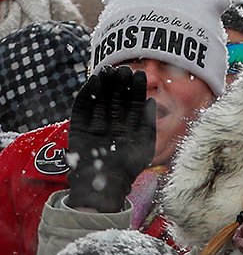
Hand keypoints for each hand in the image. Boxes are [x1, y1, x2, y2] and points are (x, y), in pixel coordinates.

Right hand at [66, 65, 155, 212]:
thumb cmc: (129, 167)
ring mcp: (95, 124)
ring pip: (100, 100)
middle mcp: (112, 122)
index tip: (140, 74)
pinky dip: (86, 95)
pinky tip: (93, 82)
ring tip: (108, 71)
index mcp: (129, 125)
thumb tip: (151, 100)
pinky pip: (82, 108)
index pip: (133, 102)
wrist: (104, 185)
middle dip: (120, 83)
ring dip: (104, 85)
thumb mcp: (145, 144)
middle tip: (123, 69)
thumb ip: (148, 122)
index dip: (136, 88)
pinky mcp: (79, 127)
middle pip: (116, 98)